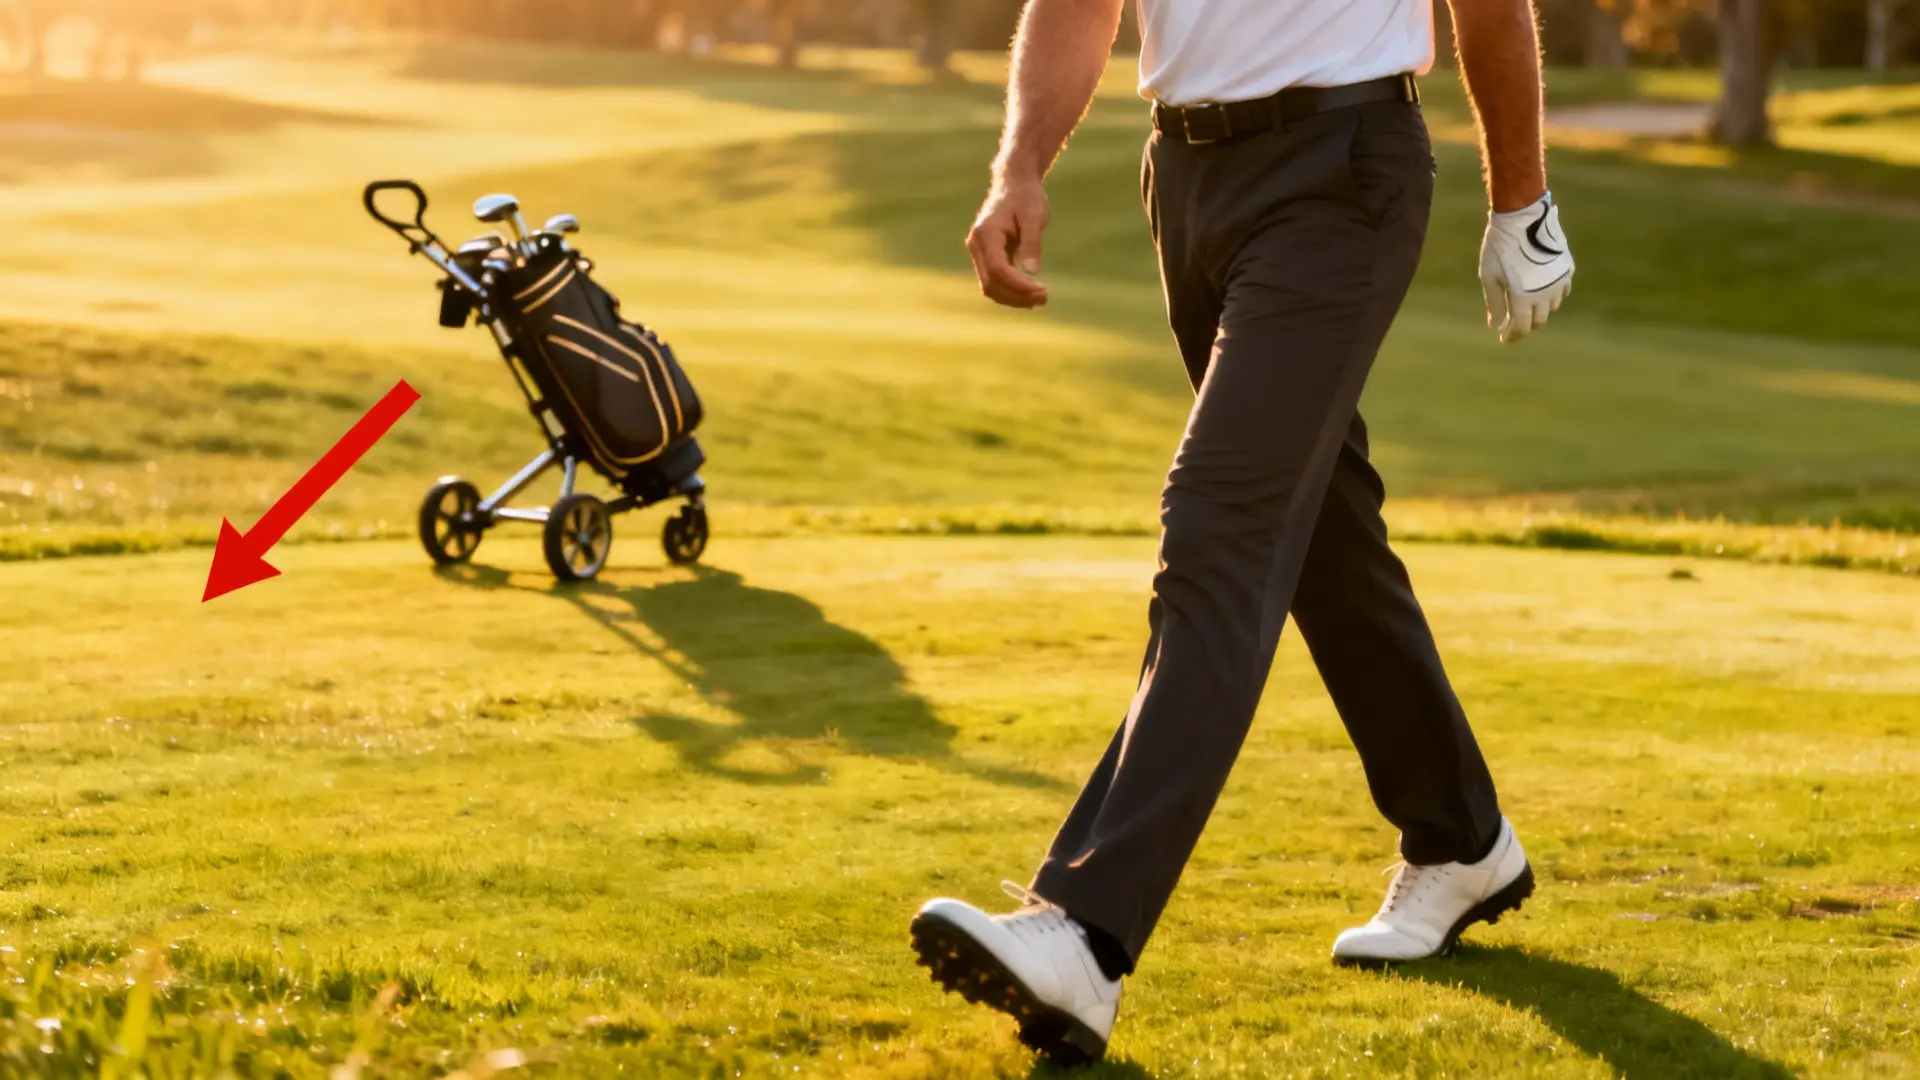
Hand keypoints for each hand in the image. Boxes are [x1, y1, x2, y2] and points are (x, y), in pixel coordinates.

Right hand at [966, 175, 1049, 308]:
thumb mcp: (1034, 215)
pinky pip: (994, 280)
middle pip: (991, 283)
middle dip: (1017, 296)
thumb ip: (1031, 242)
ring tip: (1040, 299)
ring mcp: (979, 252)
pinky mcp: (986, 256)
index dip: (1018, 285)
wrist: (1014, 183)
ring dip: (1013, 298)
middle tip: (1045, 298)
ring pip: (990, 287)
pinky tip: (1030, 294)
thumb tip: (1032, 272)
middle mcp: (977, 245)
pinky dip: (1010, 291)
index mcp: (986, 234)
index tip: (1041, 291)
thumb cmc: (1026, 197)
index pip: (998, 269)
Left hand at [1479, 192, 1573, 343]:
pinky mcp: (1567, 269)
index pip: (1521, 327)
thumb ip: (1495, 303)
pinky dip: (1552, 297)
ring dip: (1539, 310)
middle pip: (1538, 320)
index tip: (1504, 338)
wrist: (1524, 217)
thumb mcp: (1489, 276)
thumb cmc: (1501, 247)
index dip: (1512, 336)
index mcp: (1524, 297)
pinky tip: (1542, 291)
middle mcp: (1545, 294)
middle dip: (1525, 324)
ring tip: (1526, 304)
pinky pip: (1562, 292)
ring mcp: (1559, 281)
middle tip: (1513, 322)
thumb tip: (1496, 325)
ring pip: (1552, 307)